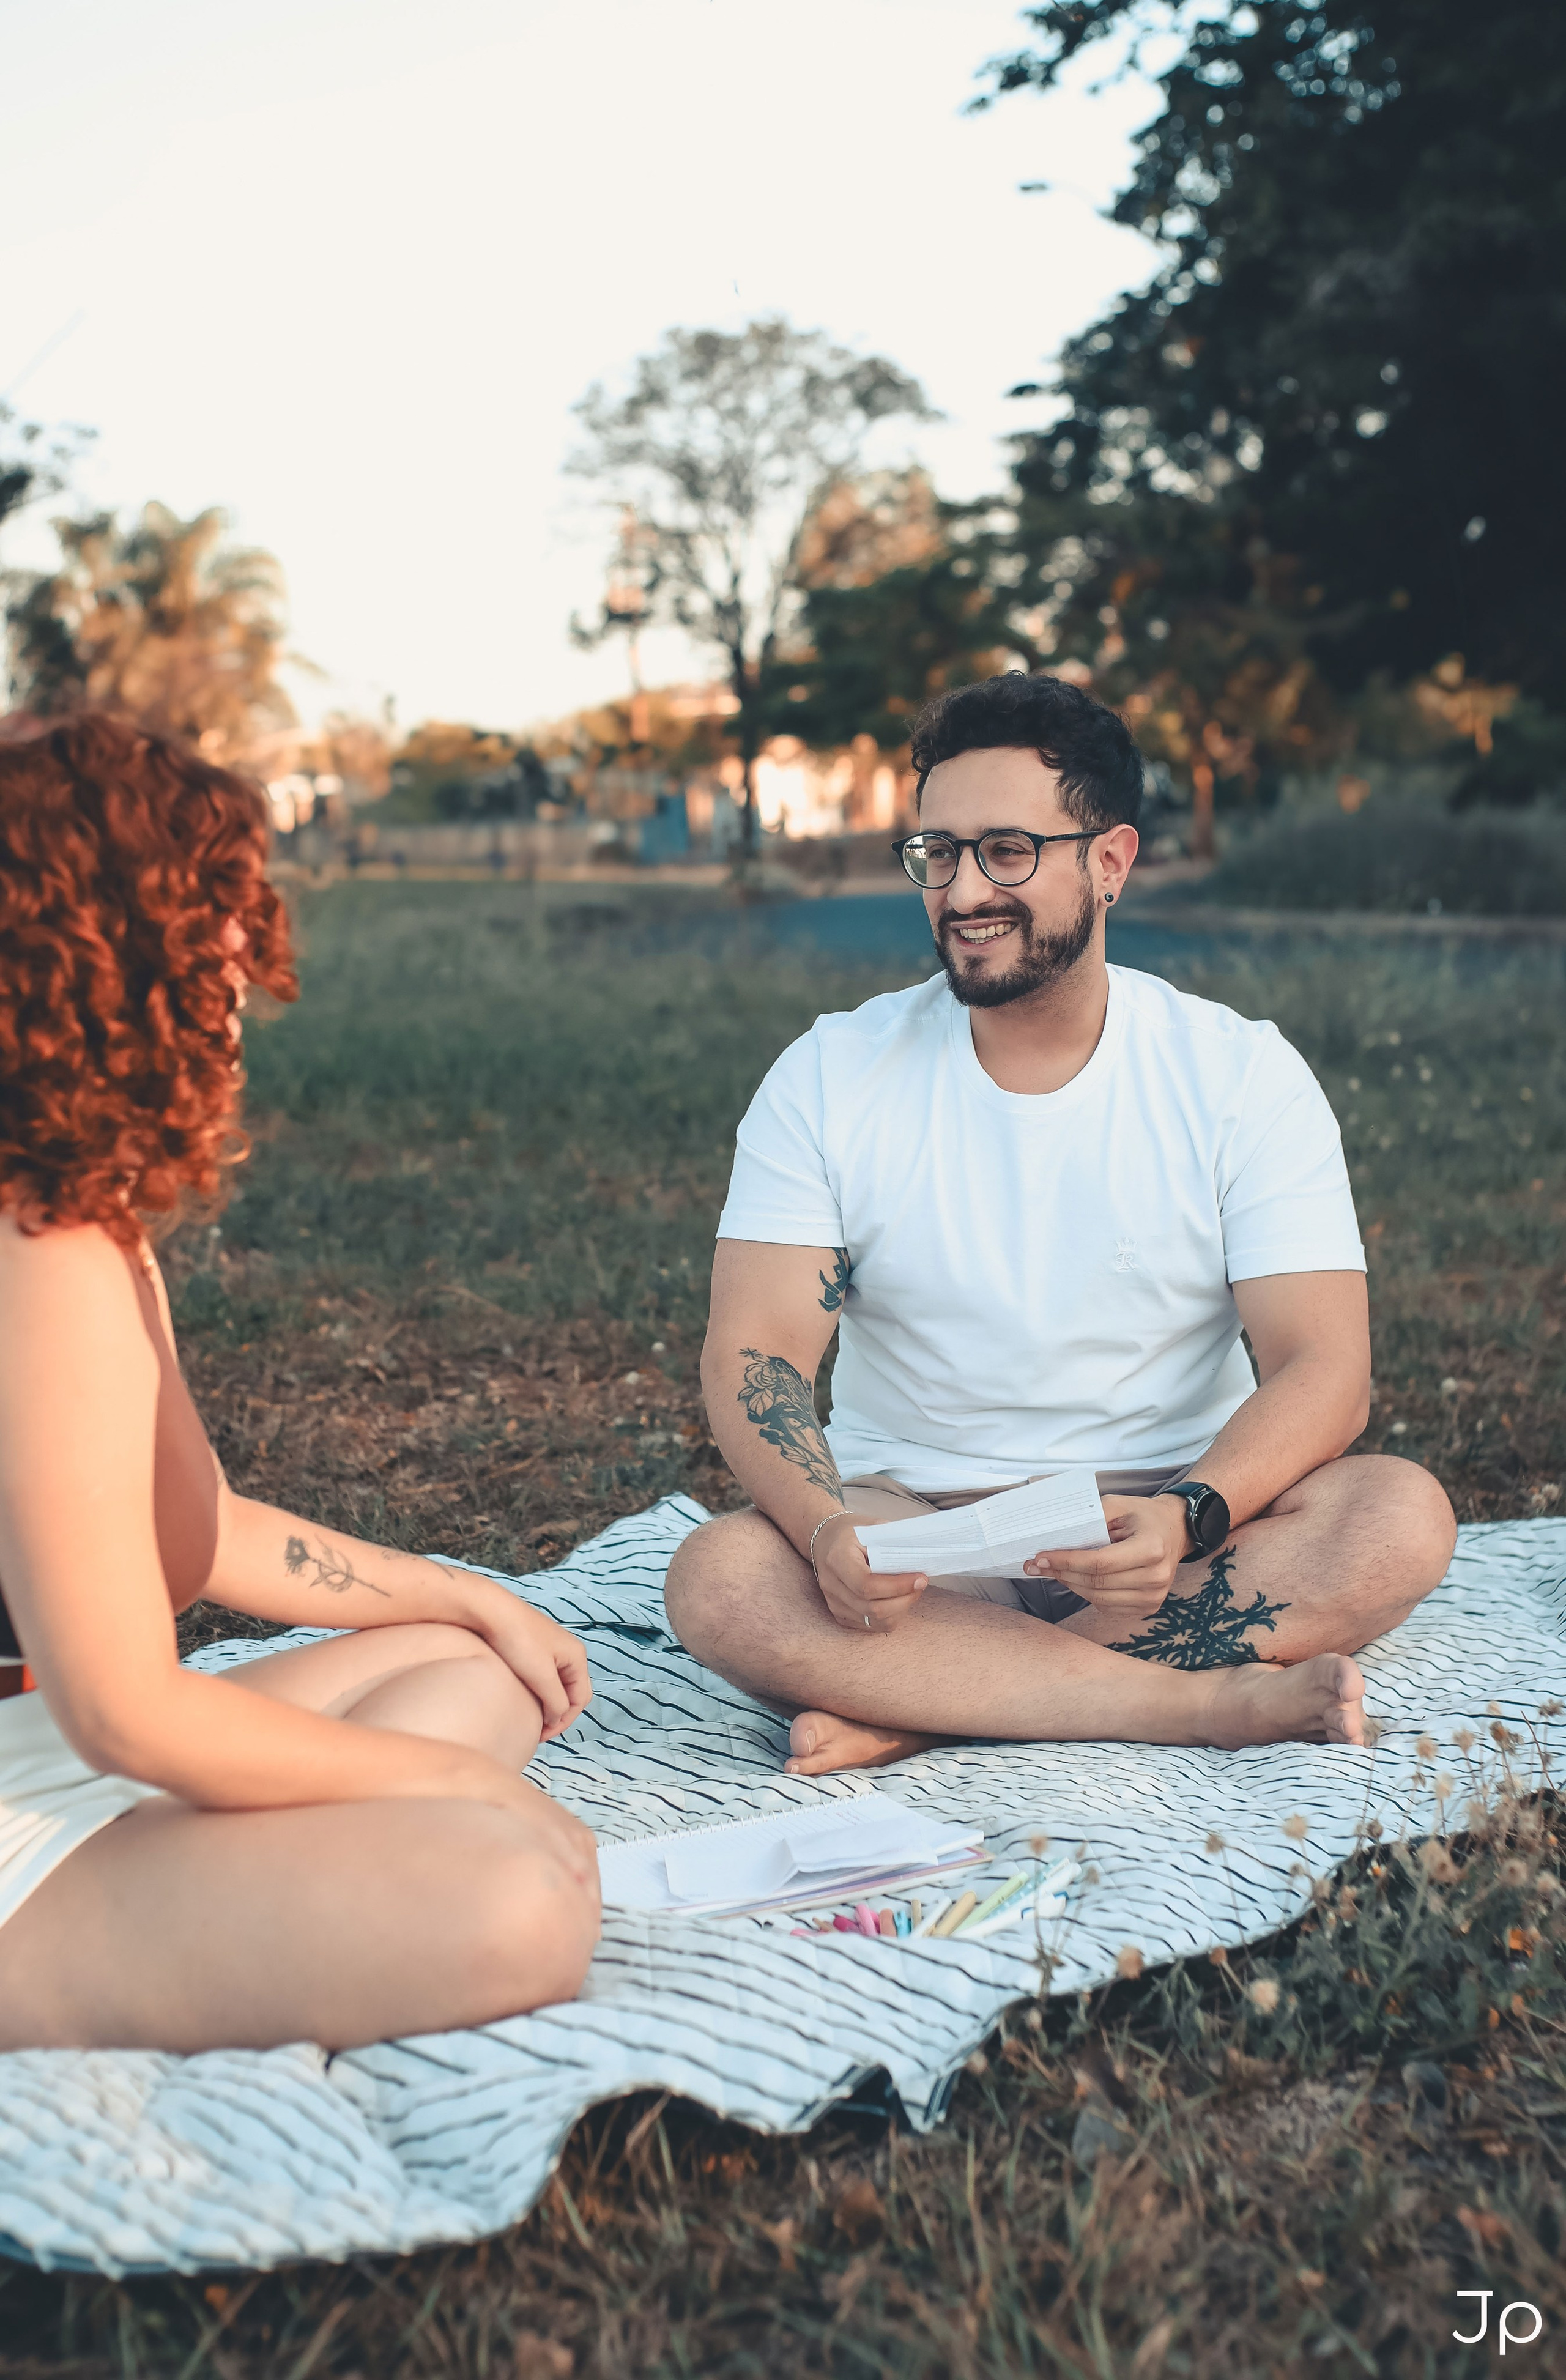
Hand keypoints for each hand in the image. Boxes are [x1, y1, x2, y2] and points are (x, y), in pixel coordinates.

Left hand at [467, 1587, 592, 1739]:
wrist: (489, 1610)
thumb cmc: (517, 1640)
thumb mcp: (541, 1677)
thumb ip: (555, 1701)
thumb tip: (557, 1717)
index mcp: (576, 1656)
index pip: (580, 1699)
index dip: (564, 1721)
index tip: (541, 1735)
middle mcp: (567, 1651)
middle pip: (571, 1693)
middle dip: (557, 1714)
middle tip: (536, 1730)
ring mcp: (549, 1648)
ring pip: (555, 1685)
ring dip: (545, 1703)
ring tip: (528, 1716)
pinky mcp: (532, 1647)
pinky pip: (542, 1675)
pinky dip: (536, 1691)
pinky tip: (521, 1697)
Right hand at [811, 1511, 927, 1633]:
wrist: (826, 1539)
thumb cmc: (852, 1532)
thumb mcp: (873, 1527)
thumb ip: (894, 1544)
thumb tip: (922, 1561)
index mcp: (837, 1559)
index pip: (867, 1585)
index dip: (898, 1586)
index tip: (920, 1577)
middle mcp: (831, 1585)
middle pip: (873, 1607)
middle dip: (905, 1599)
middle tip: (921, 1583)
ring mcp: (834, 1603)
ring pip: (876, 1620)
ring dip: (901, 1609)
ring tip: (911, 1591)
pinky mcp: (840, 1614)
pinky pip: (872, 1625)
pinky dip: (891, 1615)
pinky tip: (897, 1599)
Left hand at [1022, 1494, 1192, 1623]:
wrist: (1175, 1531)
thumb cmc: (1144, 1516)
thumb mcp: (1120, 1504)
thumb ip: (1092, 1516)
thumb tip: (1059, 1535)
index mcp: (1151, 1549)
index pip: (1100, 1563)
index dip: (1067, 1562)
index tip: (1041, 1557)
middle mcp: (1155, 1577)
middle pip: (1097, 1583)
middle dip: (1062, 1573)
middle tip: (1037, 1565)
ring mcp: (1153, 1597)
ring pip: (1098, 1599)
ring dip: (1071, 1585)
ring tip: (1053, 1571)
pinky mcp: (1147, 1607)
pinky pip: (1107, 1607)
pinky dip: (1087, 1594)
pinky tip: (1076, 1580)